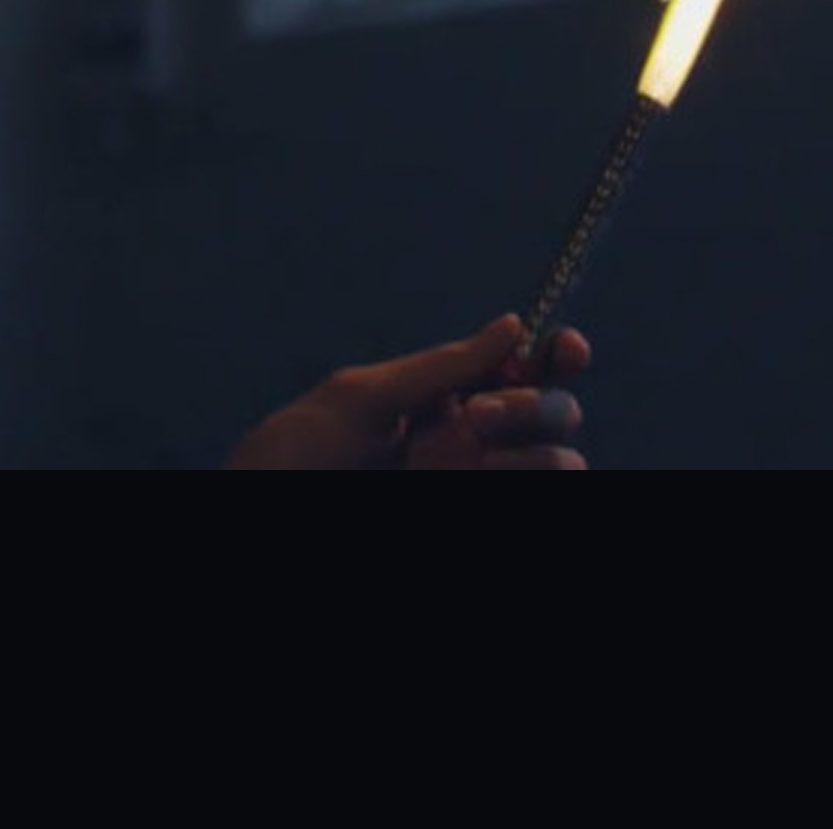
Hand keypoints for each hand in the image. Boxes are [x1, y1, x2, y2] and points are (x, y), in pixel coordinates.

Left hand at [223, 315, 592, 471]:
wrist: (267, 508)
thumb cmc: (299, 453)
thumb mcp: (363, 398)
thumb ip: (442, 367)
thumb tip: (514, 325)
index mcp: (447, 396)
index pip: (525, 368)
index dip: (557, 354)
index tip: (565, 349)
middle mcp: (473, 440)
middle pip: (553, 412)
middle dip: (531, 405)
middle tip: (474, 415)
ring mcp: (478, 477)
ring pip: (557, 463)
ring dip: (528, 455)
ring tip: (460, 459)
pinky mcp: (480, 503)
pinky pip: (537, 491)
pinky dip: (521, 474)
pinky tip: (472, 473)